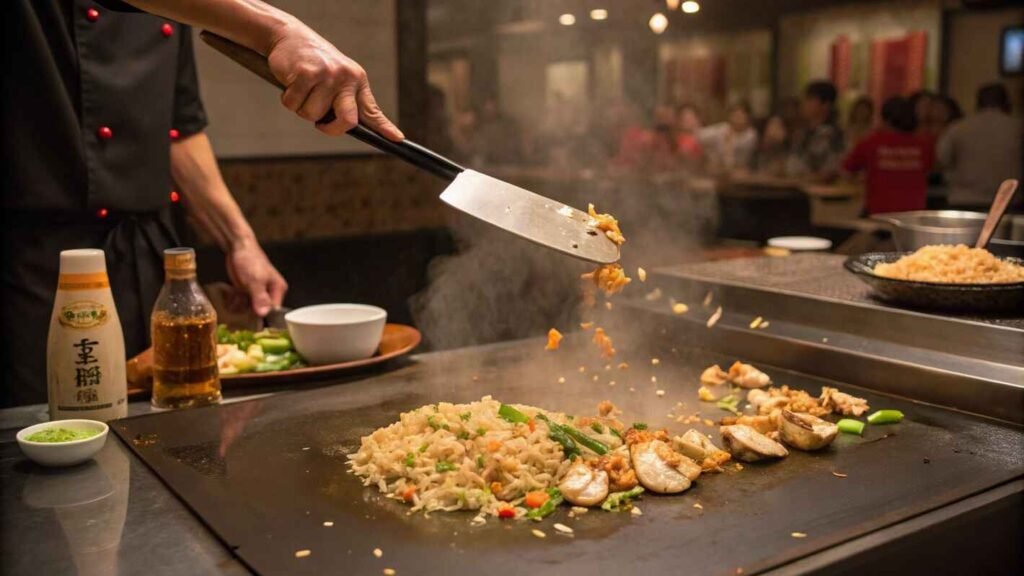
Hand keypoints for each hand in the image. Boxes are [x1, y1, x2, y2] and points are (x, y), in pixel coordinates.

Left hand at [225, 240, 287, 316]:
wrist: (237, 247)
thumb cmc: (250, 260)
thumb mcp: (255, 281)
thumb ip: (260, 298)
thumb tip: (263, 314)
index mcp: (278, 289)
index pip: (273, 311)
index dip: (262, 316)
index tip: (250, 319)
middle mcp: (270, 292)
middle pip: (260, 310)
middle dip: (248, 311)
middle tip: (239, 306)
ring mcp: (257, 291)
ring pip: (249, 307)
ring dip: (239, 307)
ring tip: (234, 299)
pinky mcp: (247, 290)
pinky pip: (242, 302)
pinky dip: (235, 302)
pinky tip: (231, 297)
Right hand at [267, 19, 402, 139]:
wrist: (290, 36)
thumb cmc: (314, 62)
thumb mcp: (337, 78)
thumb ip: (345, 100)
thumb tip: (349, 126)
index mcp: (357, 81)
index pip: (372, 110)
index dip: (385, 127)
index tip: (398, 138)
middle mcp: (346, 77)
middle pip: (347, 120)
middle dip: (331, 129)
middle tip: (320, 123)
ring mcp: (327, 75)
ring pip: (313, 115)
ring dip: (302, 108)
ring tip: (302, 88)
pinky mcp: (305, 74)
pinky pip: (294, 105)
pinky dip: (288, 100)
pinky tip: (291, 83)